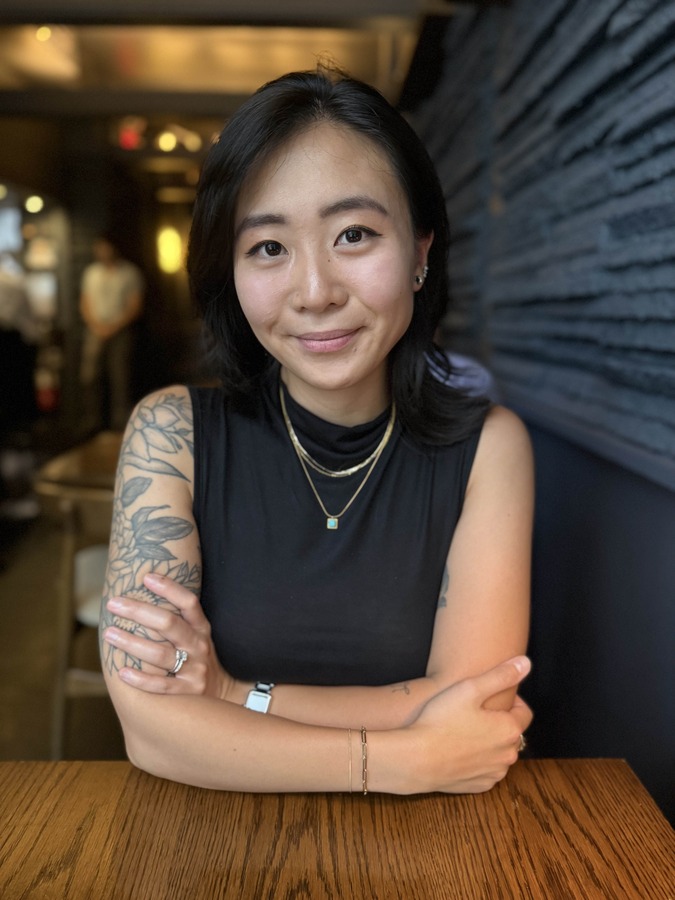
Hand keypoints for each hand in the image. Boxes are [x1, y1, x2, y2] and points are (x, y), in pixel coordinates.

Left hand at [104, 572, 234, 700]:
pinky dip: (141, 679)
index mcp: (201, 628)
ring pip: (160, 654)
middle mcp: (199, 646)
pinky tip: (122, 672)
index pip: (188, 603)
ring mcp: (195, 670)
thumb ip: (176, 620)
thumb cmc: (196, 659)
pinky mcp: (187, 692)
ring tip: (109, 634)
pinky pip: (161, 686)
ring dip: (132, 643)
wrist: (219, 694)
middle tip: (113, 604)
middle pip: (169, 624)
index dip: (169, 588)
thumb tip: (140, 596)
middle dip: (139, 611)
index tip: (146, 577)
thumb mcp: (195, 636)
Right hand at [407, 656, 532, 793]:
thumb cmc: (441, 721)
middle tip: (473, 712)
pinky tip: (460, 749)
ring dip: (490, 741)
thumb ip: (501, 675)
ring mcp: (494, 773)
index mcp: (509, 730)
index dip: (510, 700)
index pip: (524, 711)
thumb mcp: (470, 689)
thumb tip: (526, 663)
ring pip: (500, 751)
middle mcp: (508, 755)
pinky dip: (479, 759)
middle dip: (499, 721)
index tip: (488, 697)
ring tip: (465, 730)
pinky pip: (487, 768)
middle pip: (512, 732)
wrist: (416, 759)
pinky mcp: (480, 786)